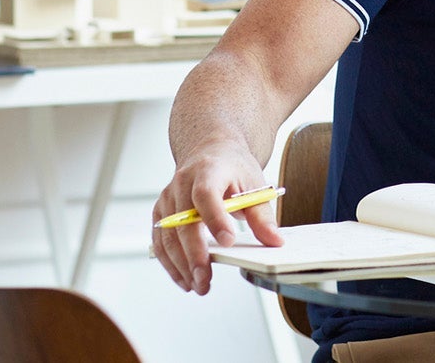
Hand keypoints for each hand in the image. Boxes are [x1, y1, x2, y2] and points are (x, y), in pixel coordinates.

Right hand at [150, 143, 283, 294]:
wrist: (210, 148)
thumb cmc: (232, 166)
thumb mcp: (254, 184)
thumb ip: (263, 215)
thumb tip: (274, 242)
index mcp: (208, 170)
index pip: (206, 194)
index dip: (215, 218)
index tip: (228, 241)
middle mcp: (182, 183)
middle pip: (183, 221)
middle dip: (194, 254)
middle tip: (205, 280)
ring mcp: (168, 198)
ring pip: (167, 235)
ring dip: (180, 264)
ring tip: (198, 285)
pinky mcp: (161, 212)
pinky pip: (160, 240)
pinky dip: (170, 263)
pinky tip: (184, 278)